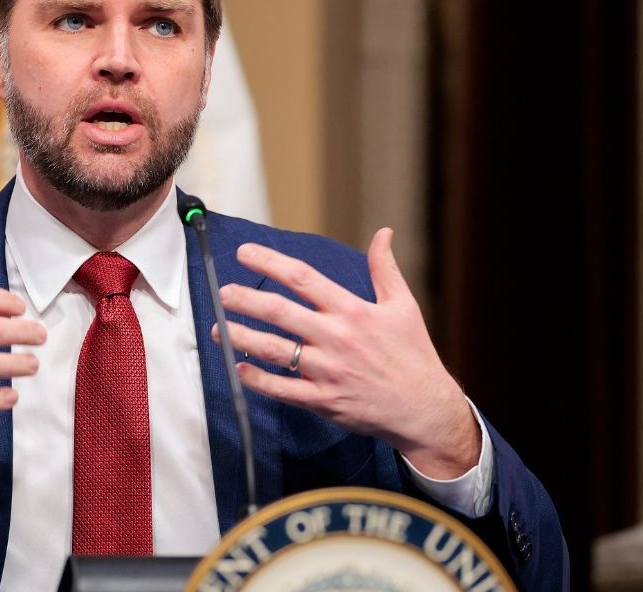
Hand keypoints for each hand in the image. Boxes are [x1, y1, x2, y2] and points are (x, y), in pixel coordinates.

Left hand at [214, 228, 477, 478]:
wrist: (425, 409)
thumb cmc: (413, 355)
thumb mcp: (404, 306)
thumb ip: (385, 269)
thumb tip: (383, 233)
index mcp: (352, 311)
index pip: (303, 278)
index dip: (270, 263)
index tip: (245, 253)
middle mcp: (336, 338)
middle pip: (280, 312)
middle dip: (245, 299)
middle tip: (222, 292)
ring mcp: (328, 371)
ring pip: (275, 350)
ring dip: (242, 337)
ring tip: (218, 328)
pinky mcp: (323, 400)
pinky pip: (282, 388)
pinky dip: (258, 379)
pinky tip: (239, 367)